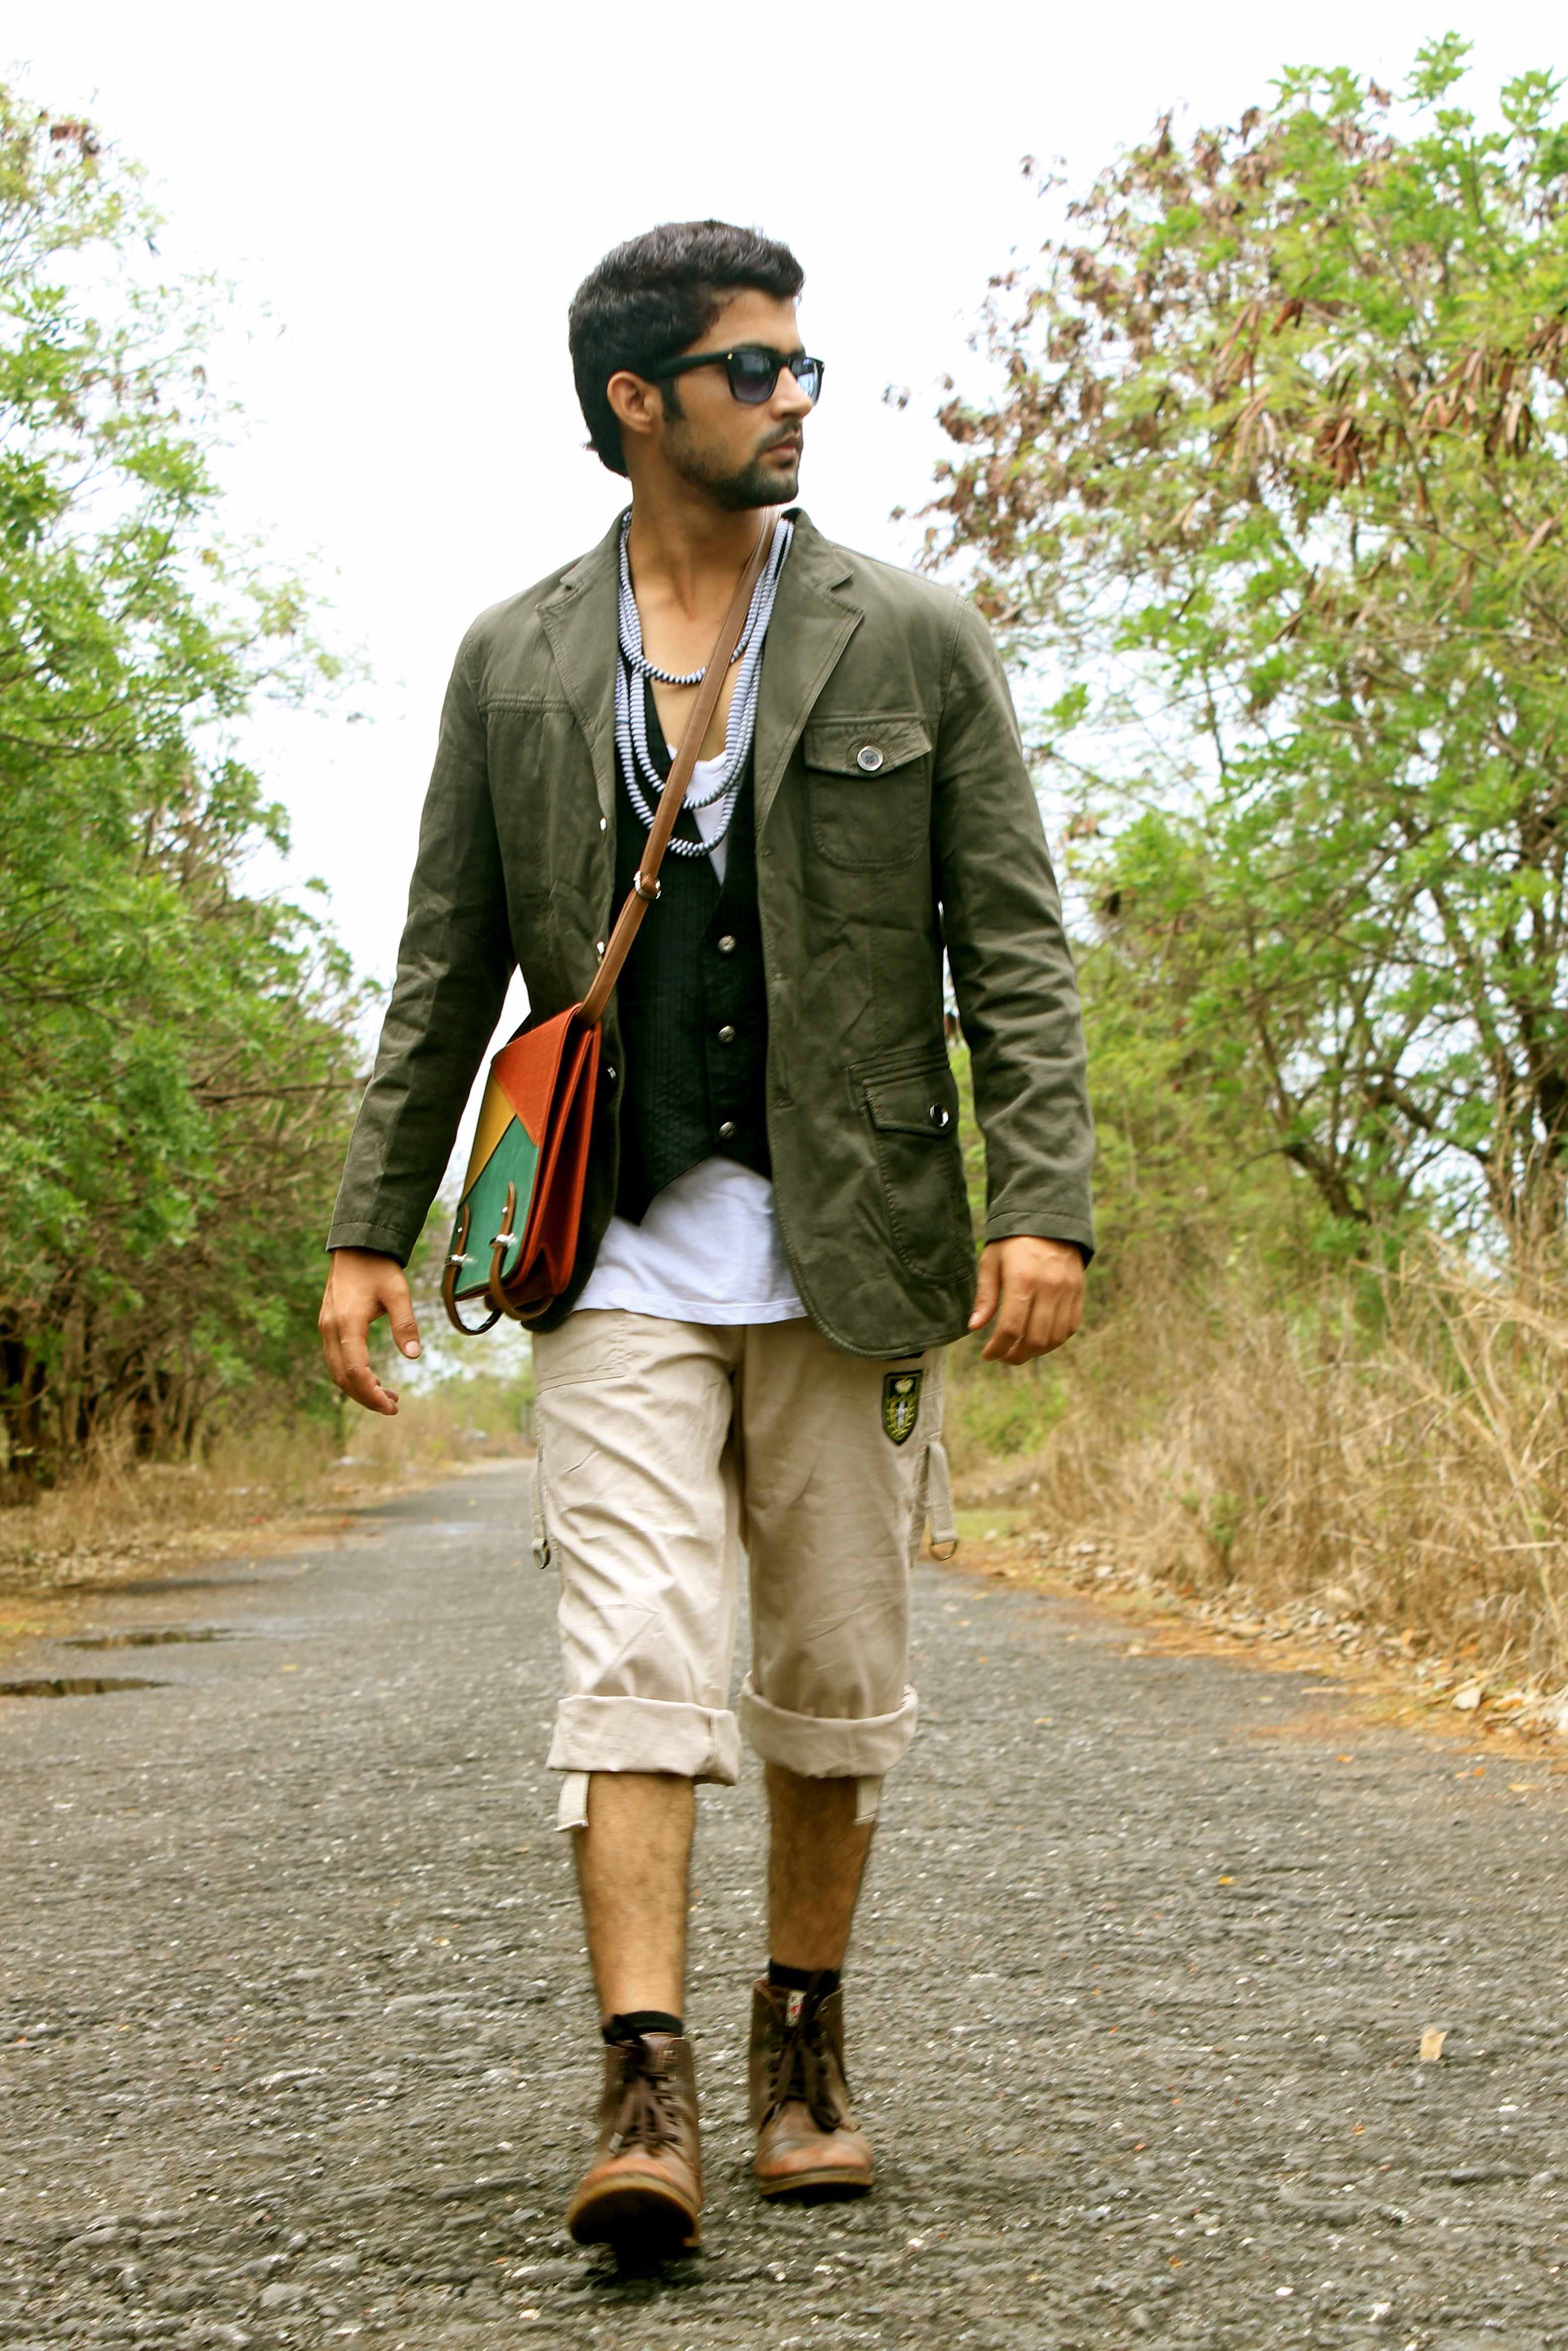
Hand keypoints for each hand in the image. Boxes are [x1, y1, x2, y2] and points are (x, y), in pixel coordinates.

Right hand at [319, 1249, 420, 1415]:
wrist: (357, 1245)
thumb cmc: (379, 1267)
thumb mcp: (398, 1292)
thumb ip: (405, 1323)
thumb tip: (413, 1355)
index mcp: (347, 1323)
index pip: (355, 1370)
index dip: (371, 1394)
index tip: (391, 1407)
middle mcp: (331, 1329)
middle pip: (342, 1377)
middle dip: (366, 1397)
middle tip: (392, 1407)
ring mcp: (326, 1327)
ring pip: (336, 1370)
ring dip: (358, 1388)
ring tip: (387, 1397)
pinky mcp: (328, 1325)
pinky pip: (336, 1358)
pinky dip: (352, 1374)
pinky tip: (373, 1379)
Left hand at [968, 1236, 1083, 1363]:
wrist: (1047, 1217)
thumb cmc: (1012, 1241)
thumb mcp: (991, 1261)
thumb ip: (985, 1296)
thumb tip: (974, 1327)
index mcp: (1022, 1278)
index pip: (1010, 1328)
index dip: (997, 1349)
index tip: (987, 1355)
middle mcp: (1049, 1286)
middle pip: (1035, 1339)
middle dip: (1016, 1356)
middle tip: (1003, 1356)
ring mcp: (1068, 1290)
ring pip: (1055, 1338)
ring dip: (1036, 1352)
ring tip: (1020, 1350)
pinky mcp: (1079, 1291)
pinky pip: (1070, 1327)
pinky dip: (1055, 1340)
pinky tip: (1039, 1339)